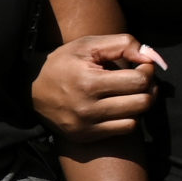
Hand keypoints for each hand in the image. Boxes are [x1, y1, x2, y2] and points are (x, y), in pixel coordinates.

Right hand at [34, 35, 165, 139]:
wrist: (30, 89)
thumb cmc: (63, 62)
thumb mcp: (88, 45)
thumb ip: (123, 44)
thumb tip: (151, 57)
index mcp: (88, 82)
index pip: (138, 81)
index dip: (148, 70)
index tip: (142, 65)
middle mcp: (87, 108)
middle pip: (142, 102)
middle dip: (148, 88)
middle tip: (141, 79)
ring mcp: (86, 125)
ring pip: (136, 119)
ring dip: (140, 104)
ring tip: (131, 93)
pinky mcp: (85, 136)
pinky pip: (123, 130)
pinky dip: (128, 118)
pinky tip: (120, 107)